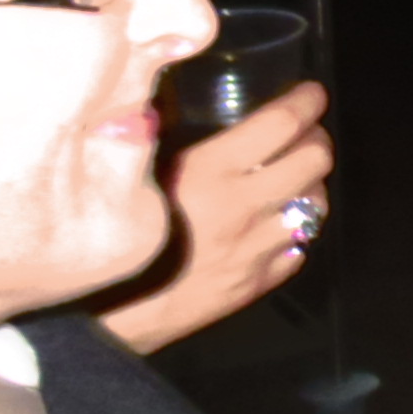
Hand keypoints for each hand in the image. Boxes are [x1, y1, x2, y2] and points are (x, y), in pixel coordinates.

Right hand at [94, 83, 334, 354]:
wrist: (96, 320)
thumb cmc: (105, 238)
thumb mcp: (132, 174)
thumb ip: (161, 140)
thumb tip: (172, 107)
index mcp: (211, 173)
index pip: (282, 124)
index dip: (305, 102)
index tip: (309, 93)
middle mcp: (243, 209)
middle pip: (315, 160)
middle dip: (316, 139)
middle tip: (306, 133)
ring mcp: (254, 250)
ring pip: (316, 205)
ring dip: (310, 185)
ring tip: (295, 178)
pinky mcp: (253, 286)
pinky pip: (297, 250)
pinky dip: (294, 233)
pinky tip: (276, 226)